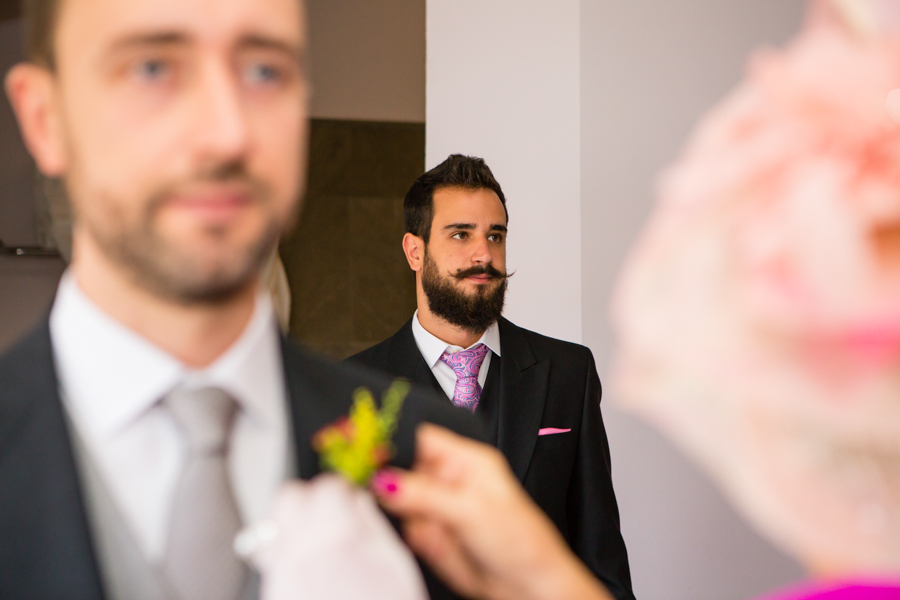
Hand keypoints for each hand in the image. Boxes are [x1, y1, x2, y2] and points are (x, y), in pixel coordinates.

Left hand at [240, 475, 427, 599]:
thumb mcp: (395, 563)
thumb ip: (372, 524)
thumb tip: (359, 500)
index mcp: (336, 534)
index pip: (326, 487)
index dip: (341, 491)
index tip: (348, 500)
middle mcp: (301, 548)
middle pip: (288, 497)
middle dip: (308, 498)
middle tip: (328, 513)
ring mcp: (281, 571)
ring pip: (271, 524)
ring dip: (289, 522)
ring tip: (311, 535)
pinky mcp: (273, 590)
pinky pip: (268, 557)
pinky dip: (283, 552)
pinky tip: (304, 566)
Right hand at [373, 424, 612, 599]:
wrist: (526, 588)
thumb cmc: (520, 540)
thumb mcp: (470, 509)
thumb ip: (423, 493)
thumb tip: (384, 479)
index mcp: (462, 460)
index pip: (419, 437)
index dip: (390, 437)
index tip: (361, 444)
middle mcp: (444, 480)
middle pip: (399, 465)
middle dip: (379, 470)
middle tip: (357, 474)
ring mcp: (432, 507)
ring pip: (391, 496)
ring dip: (379, 500)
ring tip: (371, 500)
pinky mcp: (424, 534)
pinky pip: (395, 524)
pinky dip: (387, 526)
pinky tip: (387, 525)